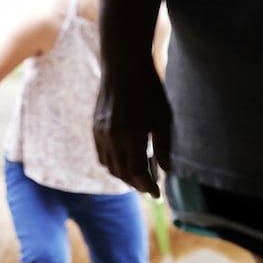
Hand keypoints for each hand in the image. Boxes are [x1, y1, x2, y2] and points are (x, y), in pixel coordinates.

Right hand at [92, 62, 171, 197]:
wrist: (123, 67)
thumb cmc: (149, 91)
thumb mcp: (163, 119)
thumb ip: (164, 147)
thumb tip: (166, 171)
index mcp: (131, 138)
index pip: (137, 174)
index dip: (147, 187)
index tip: (157, 194)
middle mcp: (112, 139)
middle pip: (122, 173)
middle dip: (136, 184)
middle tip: (149, 188)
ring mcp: (101, 134)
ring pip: (109, 166)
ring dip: (123, 176)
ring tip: (137, 177)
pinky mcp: (95, 127)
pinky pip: (101, 154)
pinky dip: (112, 163)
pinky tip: (123, 162)